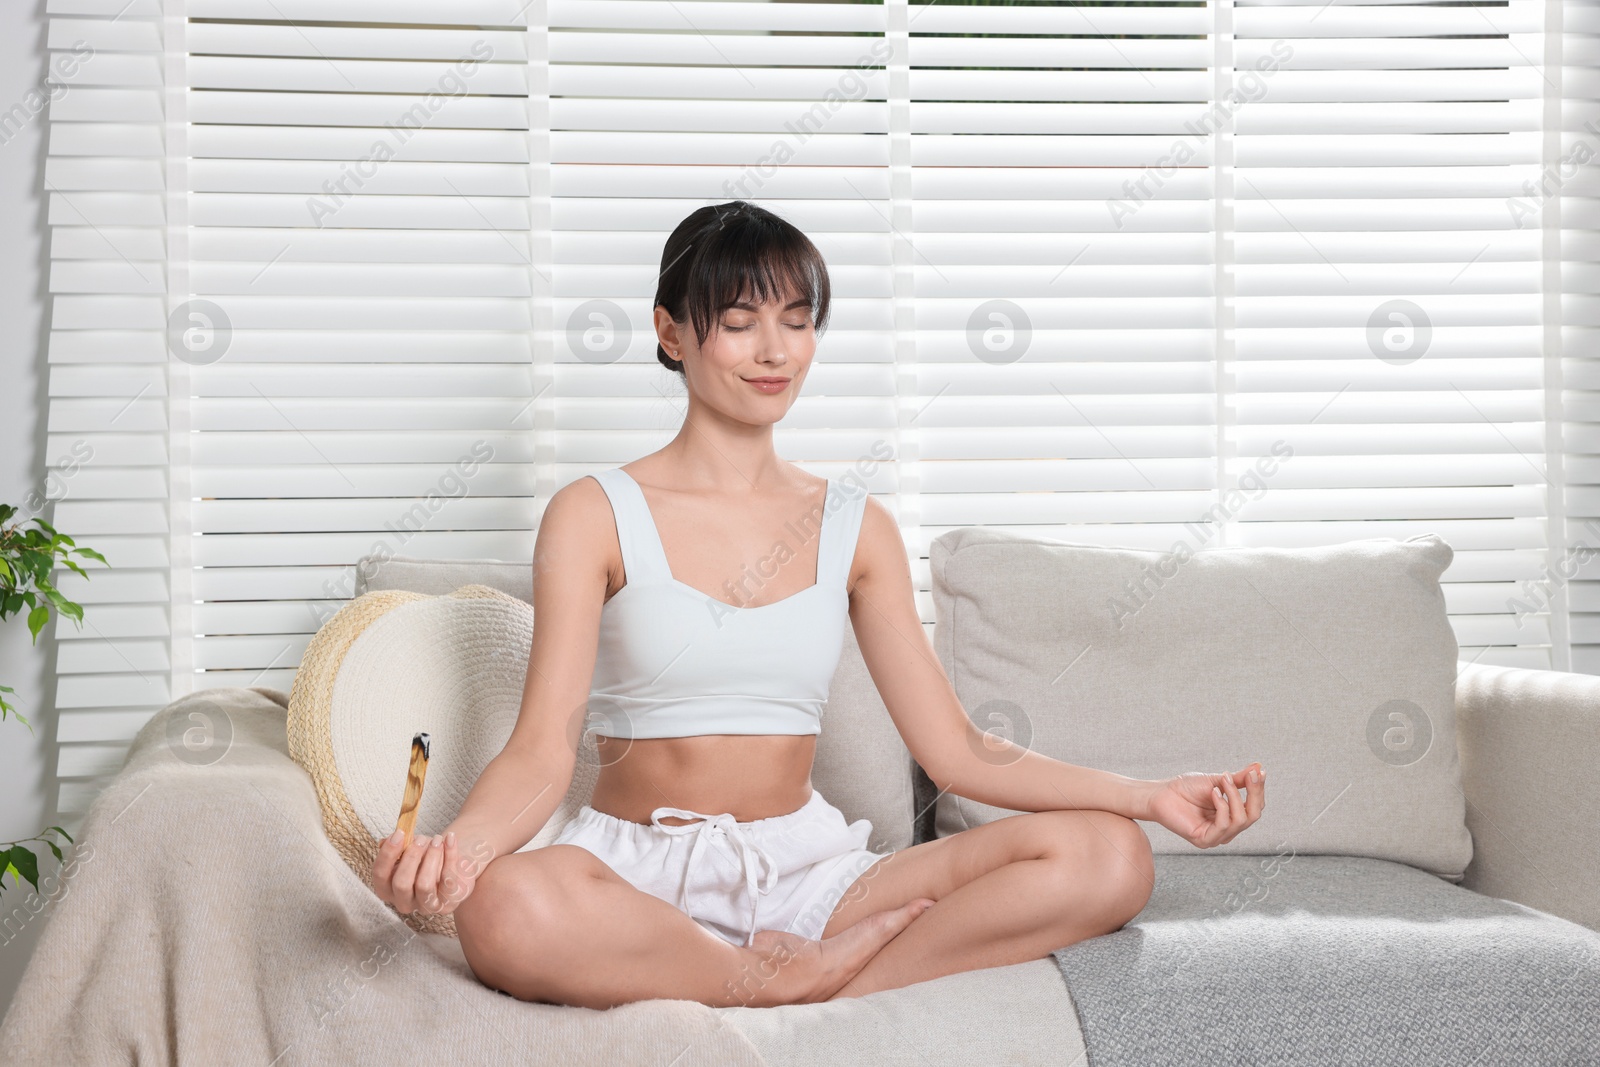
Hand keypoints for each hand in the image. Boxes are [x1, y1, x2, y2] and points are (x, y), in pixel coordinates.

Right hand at [371, 828, 480, 916]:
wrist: (452, 862)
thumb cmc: (425, 856)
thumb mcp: (409, 849)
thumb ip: (398, 845)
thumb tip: (388, 840)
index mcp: (388, 890)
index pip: (380, 875)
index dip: (387, 854)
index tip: (399, 833)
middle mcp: (405, 903)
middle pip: (401, 884)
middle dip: (411, 857)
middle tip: (421, 839)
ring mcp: (427, 906)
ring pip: (424, 885)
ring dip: (431, 857)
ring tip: (437, 839)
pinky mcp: (448, 902)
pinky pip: (448, 880)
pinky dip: (450, 855)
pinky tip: (450, 839)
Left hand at [1142, 762, 1265, 848]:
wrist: (1161, 793)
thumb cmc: (1186, 787)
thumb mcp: (1217, 781)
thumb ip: (1238, 779)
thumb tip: (1259, 768)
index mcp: (1232, 815)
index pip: (1256, 806)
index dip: (1259, 790)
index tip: (1259, 772)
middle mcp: (1228, 828)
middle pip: (1254, 815)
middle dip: (1253, 793)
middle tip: (1248, 776)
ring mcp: (1217, 836)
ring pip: (1240, 820)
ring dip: (1234, 796)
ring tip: (1222, 781)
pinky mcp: (1205, 840)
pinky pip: (1224, 825)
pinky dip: (1222, 807)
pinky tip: (1213, 793)